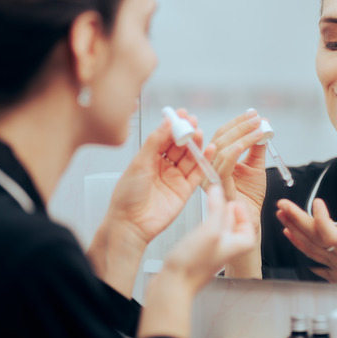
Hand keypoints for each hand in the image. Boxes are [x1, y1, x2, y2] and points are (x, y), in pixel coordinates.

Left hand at [87, 109, 212, 295]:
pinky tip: (209, 150)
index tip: (182, 114)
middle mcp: (163, 167)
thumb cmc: (127, 195)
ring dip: (196, 145)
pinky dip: (205, 162)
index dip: (174, 126)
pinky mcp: (185, 190)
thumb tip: (167, 122)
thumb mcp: (139, 163)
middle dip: (187, 134)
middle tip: (193, 123)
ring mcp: (175, 178)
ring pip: (190, 158)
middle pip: (180, 146)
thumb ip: (155, 141)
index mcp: (149, 158)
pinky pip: (198, 174)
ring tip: (200, 134)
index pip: (165, 137)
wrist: (130, 223)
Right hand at [138, 185, 254, 337]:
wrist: (173, 284)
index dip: (242, 211)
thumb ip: (217, 209)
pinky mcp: (200, 250)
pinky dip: (206, 220)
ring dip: (216, 213)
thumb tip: (218, 190)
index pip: (249, 225)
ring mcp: (213, 249)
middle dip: (228, 209)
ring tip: (211, 202)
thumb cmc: (193, 266)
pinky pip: (208, 231)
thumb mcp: (211, 230)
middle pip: (234, 224)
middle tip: (221, 197)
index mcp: (238, 245)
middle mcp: (227, 247)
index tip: (232, 201)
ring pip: (220, 226)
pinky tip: (199, 217)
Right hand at [208, 109, 266, 224]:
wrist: (250, 218)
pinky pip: (225, 163)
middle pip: (220, 138)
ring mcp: (209, 175)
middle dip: (240, 125)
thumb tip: (262, 126)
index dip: (237, 123)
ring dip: (242, 134)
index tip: (254, 114)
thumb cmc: (249, 196)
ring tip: (258, 127)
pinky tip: (249, 141)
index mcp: (214, 159)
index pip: (222, 135)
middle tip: (257, 118)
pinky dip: (237, 148)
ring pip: (222, 147)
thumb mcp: (255, 166)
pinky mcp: (216, 185)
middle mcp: (208, 166)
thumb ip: (256, 147)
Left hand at [276, 180, 336, 283]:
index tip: (316, 202)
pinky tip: (290, 234)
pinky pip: (313, 258)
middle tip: (283, 204)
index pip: (330, 234)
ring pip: (310, 248)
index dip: (319, 219)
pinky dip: (299, 245)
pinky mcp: (335, 268)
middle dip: (295, 219)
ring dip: (293, 230)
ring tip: (282, 214)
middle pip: (313, 238)